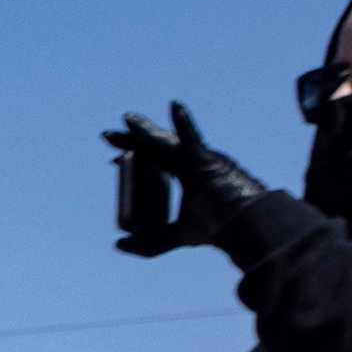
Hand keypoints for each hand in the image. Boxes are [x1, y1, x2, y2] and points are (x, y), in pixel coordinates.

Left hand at [106, 100, 269, 255]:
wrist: (243, 227)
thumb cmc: (217, 228)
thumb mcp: (175, 237)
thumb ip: (149, 242)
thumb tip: (117, 244)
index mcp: (187, 174)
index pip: (156, 161)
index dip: (134, 158)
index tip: (112, 159)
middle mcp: (192, 162)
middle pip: (157, 147)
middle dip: (132, 140)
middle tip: (107, 136)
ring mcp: (200, 158)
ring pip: (168, 140)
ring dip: (146, 130)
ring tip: (125, 121)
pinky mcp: (209, 159)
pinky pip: (194, 138)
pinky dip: (184, 123)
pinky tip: (174, 106)